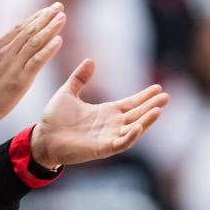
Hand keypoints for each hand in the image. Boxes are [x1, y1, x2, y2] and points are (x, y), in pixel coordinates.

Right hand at [0, 3, 65, 128]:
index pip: (18, 28)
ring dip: (50, 29)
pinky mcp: (21, 80)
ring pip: (35, 43)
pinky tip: (58, 40)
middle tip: (59, 6)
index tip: (46, 10)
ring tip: (62, 17)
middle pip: (29, 32)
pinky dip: (48, 50)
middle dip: (45, 18)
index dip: (34, 18)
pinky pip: (37, 62)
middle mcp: (7, 54)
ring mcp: (14, 66)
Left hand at [29, 59, 168, 168]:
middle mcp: (110, 125)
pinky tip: (138, 127)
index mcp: (105, 112)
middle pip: (137, 115)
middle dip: (152, 106)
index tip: (158, 87)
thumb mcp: (68, 92)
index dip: (144, 96)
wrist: (42, 138)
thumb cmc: (54, 118)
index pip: (130, 103)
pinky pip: (120, 143)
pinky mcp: (101, 149)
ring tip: (159, 110)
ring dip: (146, 120)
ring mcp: (108, 137)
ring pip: (133, 129)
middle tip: (166, 96)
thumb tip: (90, 60)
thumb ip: (80, 78)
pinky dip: (130, 136)